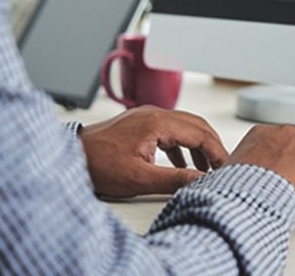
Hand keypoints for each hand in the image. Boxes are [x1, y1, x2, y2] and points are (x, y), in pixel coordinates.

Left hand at [79, 106, 227, 197]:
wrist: (67, 156)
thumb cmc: (97, 164)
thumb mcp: (139, 178)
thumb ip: (175, 179)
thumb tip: (201, 181)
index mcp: (157, 122)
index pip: (199, 133)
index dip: (217, 151)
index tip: (226, 167)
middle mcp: (154, 113)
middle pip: (196, 125)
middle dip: (212, 145)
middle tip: (224, 165)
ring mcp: (147, 116)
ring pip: (184, 126)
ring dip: (198, 145)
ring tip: (208, 167)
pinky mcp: (140, 124)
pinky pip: (170, 130)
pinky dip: (182, 145)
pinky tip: (184, 162)